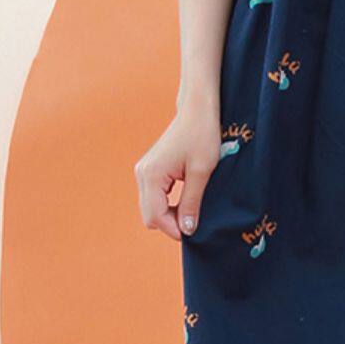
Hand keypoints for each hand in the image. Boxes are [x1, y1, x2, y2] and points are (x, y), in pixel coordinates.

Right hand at [135, 105, 221, 240]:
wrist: (197, 111)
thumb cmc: (202, 136)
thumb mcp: (201, 172)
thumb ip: (192, 202)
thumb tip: (187, 230)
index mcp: (152, 175)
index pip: (155, 216)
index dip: (173, 229)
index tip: (193, 232)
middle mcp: (142, 174)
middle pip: (149, 215)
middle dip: (170, 223)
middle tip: (194, 222)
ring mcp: (144, 172)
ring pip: (150, 208)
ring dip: (169, 215)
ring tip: (191, 211)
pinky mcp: (150, 171)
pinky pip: (153, 197)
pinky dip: (167, 205)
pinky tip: (184, 202)